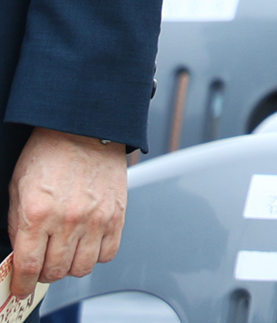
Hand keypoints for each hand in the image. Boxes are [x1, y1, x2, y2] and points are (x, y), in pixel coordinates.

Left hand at [8, 129, 126, 297]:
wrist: (85, 129)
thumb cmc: (49, 154)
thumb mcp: (18, 189)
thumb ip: (18, 226)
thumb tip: (22, 256)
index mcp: (37, 213)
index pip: (28, 266)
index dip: (22, 284)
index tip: (22, 288)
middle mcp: (67, 220)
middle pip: (55, 271)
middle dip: (44, 274)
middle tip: (42, 265)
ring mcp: (95, 218)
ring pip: (82, 268)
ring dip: (70, 266)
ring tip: (66, 253)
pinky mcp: (117, 214)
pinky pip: (108, 253)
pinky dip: (96, 255)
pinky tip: (87, 243)